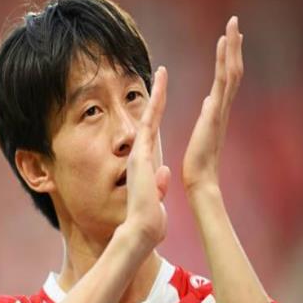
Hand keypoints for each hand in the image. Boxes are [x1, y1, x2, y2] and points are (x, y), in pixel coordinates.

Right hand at [121, 67, 170, 248]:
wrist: (141, 228)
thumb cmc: (148, 219)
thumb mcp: (155, 196)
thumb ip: (158, 183)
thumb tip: (164, 173)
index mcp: (146, 164)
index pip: (153, 135)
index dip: (156, 117)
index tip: (159, 102)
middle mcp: (140, 154)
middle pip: (148, 120)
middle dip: (155, 99)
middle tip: (159, 78)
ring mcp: (138, 151)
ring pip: (148, 115)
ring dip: (156, 94)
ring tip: (162, 74)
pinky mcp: (140, 152)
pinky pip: (148, 121)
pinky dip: (155, 103)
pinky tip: (160, 85)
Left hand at [182, 16, 243, 193]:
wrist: (201, 182)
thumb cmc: (198, 163)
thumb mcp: (202, 134)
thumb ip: (208, 116)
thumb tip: (209, 100)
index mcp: (217, 113)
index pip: (225, 81)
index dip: (227, 59)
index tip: (228, 40)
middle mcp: (222, 110)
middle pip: (232, 72)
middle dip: (233, 47)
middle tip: (235, 23)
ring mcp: (220, 112)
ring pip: (230, 74)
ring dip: (231, 49)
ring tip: (232, 26)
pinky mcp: (214, 117)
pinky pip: (221, 86)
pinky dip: (224, 66)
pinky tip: (224, 49)